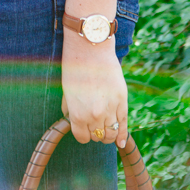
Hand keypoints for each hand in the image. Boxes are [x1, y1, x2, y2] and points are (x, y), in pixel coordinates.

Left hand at [61, 33, 127, 148]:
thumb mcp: (66, 90)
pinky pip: (123, 124)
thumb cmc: (74, 67)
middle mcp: (94, 116)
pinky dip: (122, 135)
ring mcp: (109, 109)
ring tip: (105, 128)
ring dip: (108, 134)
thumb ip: (69, 109)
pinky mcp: (122, 101)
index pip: (82, 138)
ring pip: (111, 134)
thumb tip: (71, 119)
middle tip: (94, 124)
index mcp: (77, 114)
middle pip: (97, 137)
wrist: (90, 48)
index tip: (83, 128)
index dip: (82, 133)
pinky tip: (120, 141)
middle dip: (94, 132)